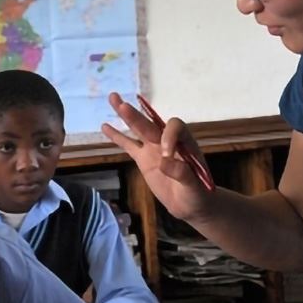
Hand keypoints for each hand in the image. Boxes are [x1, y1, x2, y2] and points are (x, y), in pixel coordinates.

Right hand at [102, 93, 213, 221]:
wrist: (191, 204)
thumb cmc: (198, 194)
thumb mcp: (195, 187)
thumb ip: (183, 174)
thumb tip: (165, 161)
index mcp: (185, 142)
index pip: (175, 128)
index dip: (169, 137)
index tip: (166, 156)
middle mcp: (168, 141)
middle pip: (151, 123)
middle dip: (137, 115)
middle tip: (123, 105)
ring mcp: (154, 149)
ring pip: (138, 129)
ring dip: (126, 115)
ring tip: (113, 98)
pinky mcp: (143, 159)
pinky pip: (128, 145)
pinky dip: (117, 137)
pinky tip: (104, 126)